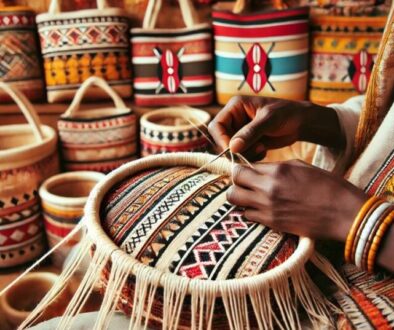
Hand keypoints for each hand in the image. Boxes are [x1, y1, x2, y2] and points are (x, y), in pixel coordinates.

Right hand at [208, 96, 343, 160]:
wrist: (301, 122)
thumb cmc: (287, 114)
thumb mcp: (269, 120)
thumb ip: (250, 133)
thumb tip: (232, 147)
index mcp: (235, 106)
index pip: (217, 125)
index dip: (221, 140)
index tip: (233, 151)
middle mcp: (234, 118)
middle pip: (221, 139)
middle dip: (235, 149)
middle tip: (252, 151)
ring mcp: (240, 131)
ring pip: (231, 149)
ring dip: (244, 153)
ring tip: (261, 149)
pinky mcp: (247, 141)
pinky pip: (240, 153)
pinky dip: (250, 156)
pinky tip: (263, 150)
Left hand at [226, 160, 367, 240]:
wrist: (344, 213)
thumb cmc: (327, 186)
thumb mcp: (301, 167)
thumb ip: (276, 167)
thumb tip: (258, 169)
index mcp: (277, 170)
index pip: (244, 167)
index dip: (242, 168)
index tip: (244, 171)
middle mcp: (268, 187)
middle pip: (234, 182)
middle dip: (236, 181)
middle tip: (244, 183)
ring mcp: (268, 207)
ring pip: (235, 200)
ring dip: (239, 197)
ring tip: (249, 197)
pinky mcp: (272, 223)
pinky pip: (247, 216)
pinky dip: (249, 212)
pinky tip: (260, 209)